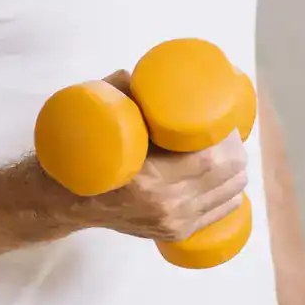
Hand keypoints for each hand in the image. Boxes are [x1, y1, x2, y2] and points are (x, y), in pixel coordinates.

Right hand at [74, 71, 248, 242]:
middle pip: (228, 176)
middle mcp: (166, 206)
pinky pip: (220, 212)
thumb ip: (122, 90)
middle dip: (235, 150)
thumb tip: (149, 71)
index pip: (211, 158)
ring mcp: (173, 223)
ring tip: (227, 150)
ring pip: (231, 195)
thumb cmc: (85, 154)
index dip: (227, 136)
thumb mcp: (98, 117)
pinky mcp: (176, 233)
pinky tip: (227, 178)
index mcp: (150, 179)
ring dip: (236, 171)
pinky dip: (229, 193)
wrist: (68, 200)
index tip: (223, 117)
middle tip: (227, 130)